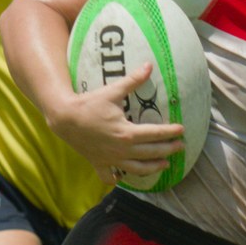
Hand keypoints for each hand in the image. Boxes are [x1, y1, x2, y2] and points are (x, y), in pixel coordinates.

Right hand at [49, 61, 184, 184]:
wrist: (64, 118)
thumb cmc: (89, 104)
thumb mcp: (112, 91)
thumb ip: (133, 80)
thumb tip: (149, 65)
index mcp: (127, 133)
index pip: (155, 134)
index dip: (170, 132)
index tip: (182, 130)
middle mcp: (121, 150)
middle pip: (151, 153)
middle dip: (168, 150)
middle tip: (180, 147)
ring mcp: (111, 159)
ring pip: (137, 169)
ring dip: (153, 167)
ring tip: (164, 164)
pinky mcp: (99, 163)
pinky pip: (110, 177)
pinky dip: (117, 179)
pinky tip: (124, 178)